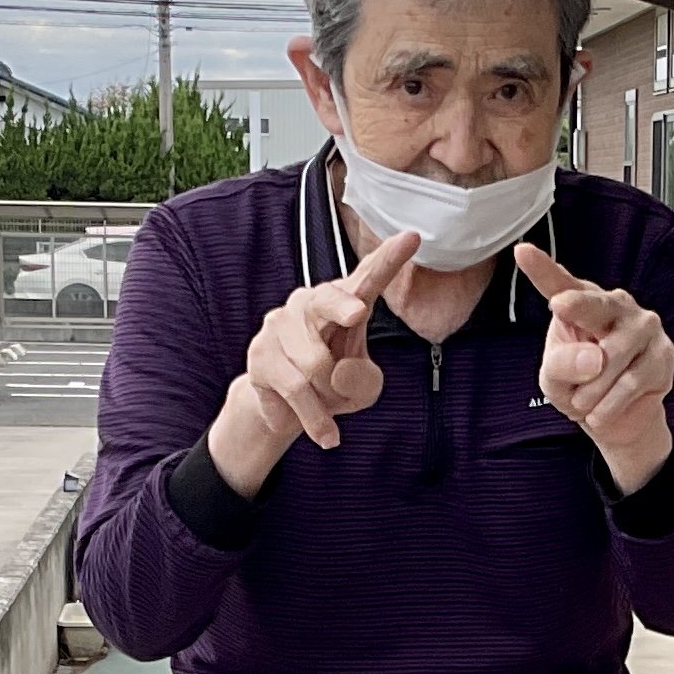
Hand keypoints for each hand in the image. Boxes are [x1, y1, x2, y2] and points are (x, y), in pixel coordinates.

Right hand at [206, 227, 418, 495]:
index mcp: (344, 302)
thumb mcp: (363, 389)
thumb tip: (336, 371)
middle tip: (357, 314)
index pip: (368, 276)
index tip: (412, 238)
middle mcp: (309, 304)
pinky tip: (325, 435)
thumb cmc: (332, 386)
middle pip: (327, 300)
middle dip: (343, 305)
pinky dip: (314, 417)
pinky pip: (295, 389)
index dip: (389, 259)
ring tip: (330, 409)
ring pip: (315, 365)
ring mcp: (279, 325)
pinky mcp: (260, 355)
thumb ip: (364, 381)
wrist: (285, 410)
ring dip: (329, 398)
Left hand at [514, 243, 673, 494]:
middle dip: (577, 303)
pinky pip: (630, 382)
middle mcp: (615, 305)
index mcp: (582, 303)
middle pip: (594, 304)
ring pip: (610, 358)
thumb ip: (561, 364)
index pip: (560, 284)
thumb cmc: (580, 385)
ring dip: (590, 390)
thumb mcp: (554, 378)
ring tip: (584, 402)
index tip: (522, 251)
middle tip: (559, 305)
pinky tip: (601, 411)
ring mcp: (643, 326)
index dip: (542, 269)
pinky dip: (609, 404)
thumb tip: (595, 359)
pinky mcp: (663, 354)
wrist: (615, 418)